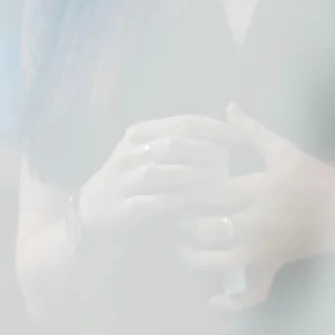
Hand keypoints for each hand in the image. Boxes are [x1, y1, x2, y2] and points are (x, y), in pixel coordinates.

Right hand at [78, 115, 236, 245]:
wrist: (93, 213)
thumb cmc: (134, 178)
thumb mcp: (152, 150)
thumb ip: (183, 136)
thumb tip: (227, 122)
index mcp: (140, 133)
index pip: (183, 123)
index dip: (215, 128)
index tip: (240, 137)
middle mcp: (130, 153)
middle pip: (174, 144)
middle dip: (206, 150)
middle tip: (229, 160)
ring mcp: (123, 181)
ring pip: (161, 172)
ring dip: (193, 175)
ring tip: (217, 180)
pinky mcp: (123, 208)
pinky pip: (152, 202)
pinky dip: (175, 200)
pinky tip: (193, 201)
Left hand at [179, 103, 334, 310]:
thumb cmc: (317, 175)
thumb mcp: (285, 150)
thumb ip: (252, 131)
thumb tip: (228, 107)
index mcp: (262, 188)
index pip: (213, 191)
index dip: (188, 190)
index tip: (174, 185)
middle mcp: (262, 220)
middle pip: (210, 229)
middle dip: (185, 225)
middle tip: (174, 216)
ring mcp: (268, 246)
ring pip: (222, 262)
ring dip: (196, 259)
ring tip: (183, 248)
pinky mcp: (276, 263)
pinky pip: (254, 291)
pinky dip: (232, 302)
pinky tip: (212, 300)